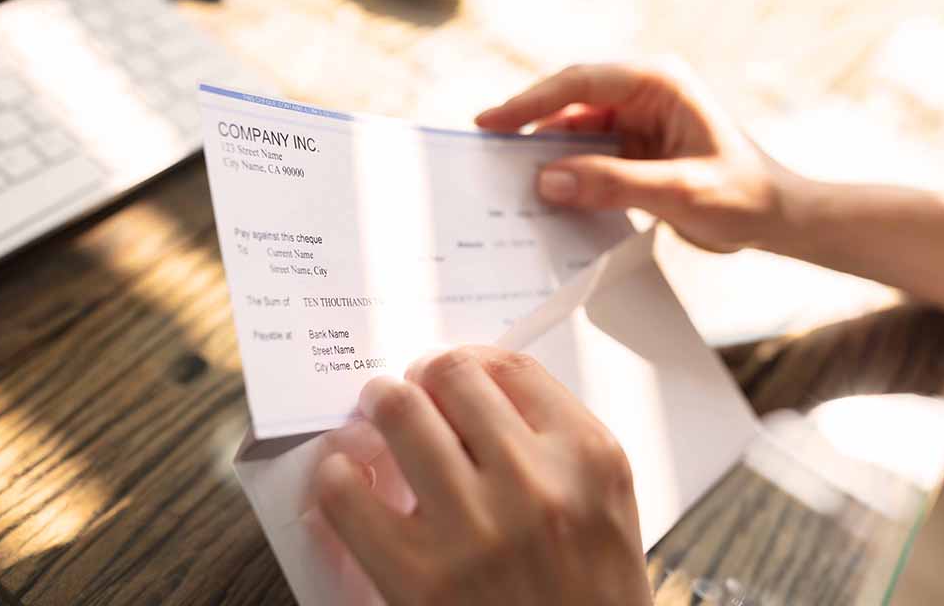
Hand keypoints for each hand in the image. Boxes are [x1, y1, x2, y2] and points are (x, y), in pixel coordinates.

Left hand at [314, 347, 651, 605]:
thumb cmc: (590, 595)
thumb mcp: (604, 504)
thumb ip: (552, 441)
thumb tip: (463, 393)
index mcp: (587, 457)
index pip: (509, 367)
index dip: (467, 361)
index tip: (447, 374)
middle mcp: (534, 482)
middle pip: (449, 374)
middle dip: (419, 378)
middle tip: (405, 393)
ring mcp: (474, 528)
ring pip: (398, 411)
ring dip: (377, 408)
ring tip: (371, 421)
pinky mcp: (419, 578)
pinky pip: (348, 492)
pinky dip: (339, 475)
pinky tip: (348, 480)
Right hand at [476, 60, 797, 252]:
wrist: (778, 219)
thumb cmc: (743, 196)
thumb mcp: (678, 191)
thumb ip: (611, 184)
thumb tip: (545, 182)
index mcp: (659, 83)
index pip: (581, 82)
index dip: (531, 101)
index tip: (491, 122)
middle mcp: (644, 95)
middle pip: (570, 103)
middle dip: (529, 127)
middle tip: (485, 152)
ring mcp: (637, 122)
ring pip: (574, 132)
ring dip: (545, 155)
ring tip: (506, 179)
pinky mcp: (634, 150)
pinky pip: (587, 157)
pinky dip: (565, 174)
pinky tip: (543, 196)